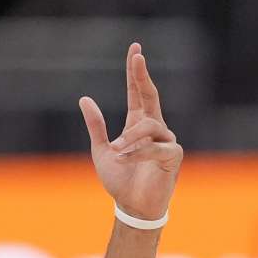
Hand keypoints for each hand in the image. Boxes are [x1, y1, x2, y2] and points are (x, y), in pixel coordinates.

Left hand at [78, 43, 182, 220]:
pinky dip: (138, 153)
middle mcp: (154, 129)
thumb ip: (96, 126)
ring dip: (130, 137)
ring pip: (149, 125)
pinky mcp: (173, 156)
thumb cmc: (120, 180)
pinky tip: (126, 160)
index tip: (135, 50)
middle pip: (151, 96)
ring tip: (117, 151)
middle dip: (142, 75)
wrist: (132, 206)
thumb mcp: (102, 150)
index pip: (138, 93)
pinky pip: (156, 147)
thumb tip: (84, 98)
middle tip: (137, 56)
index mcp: (137, 125)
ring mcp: (166, 141)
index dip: (136, 73)